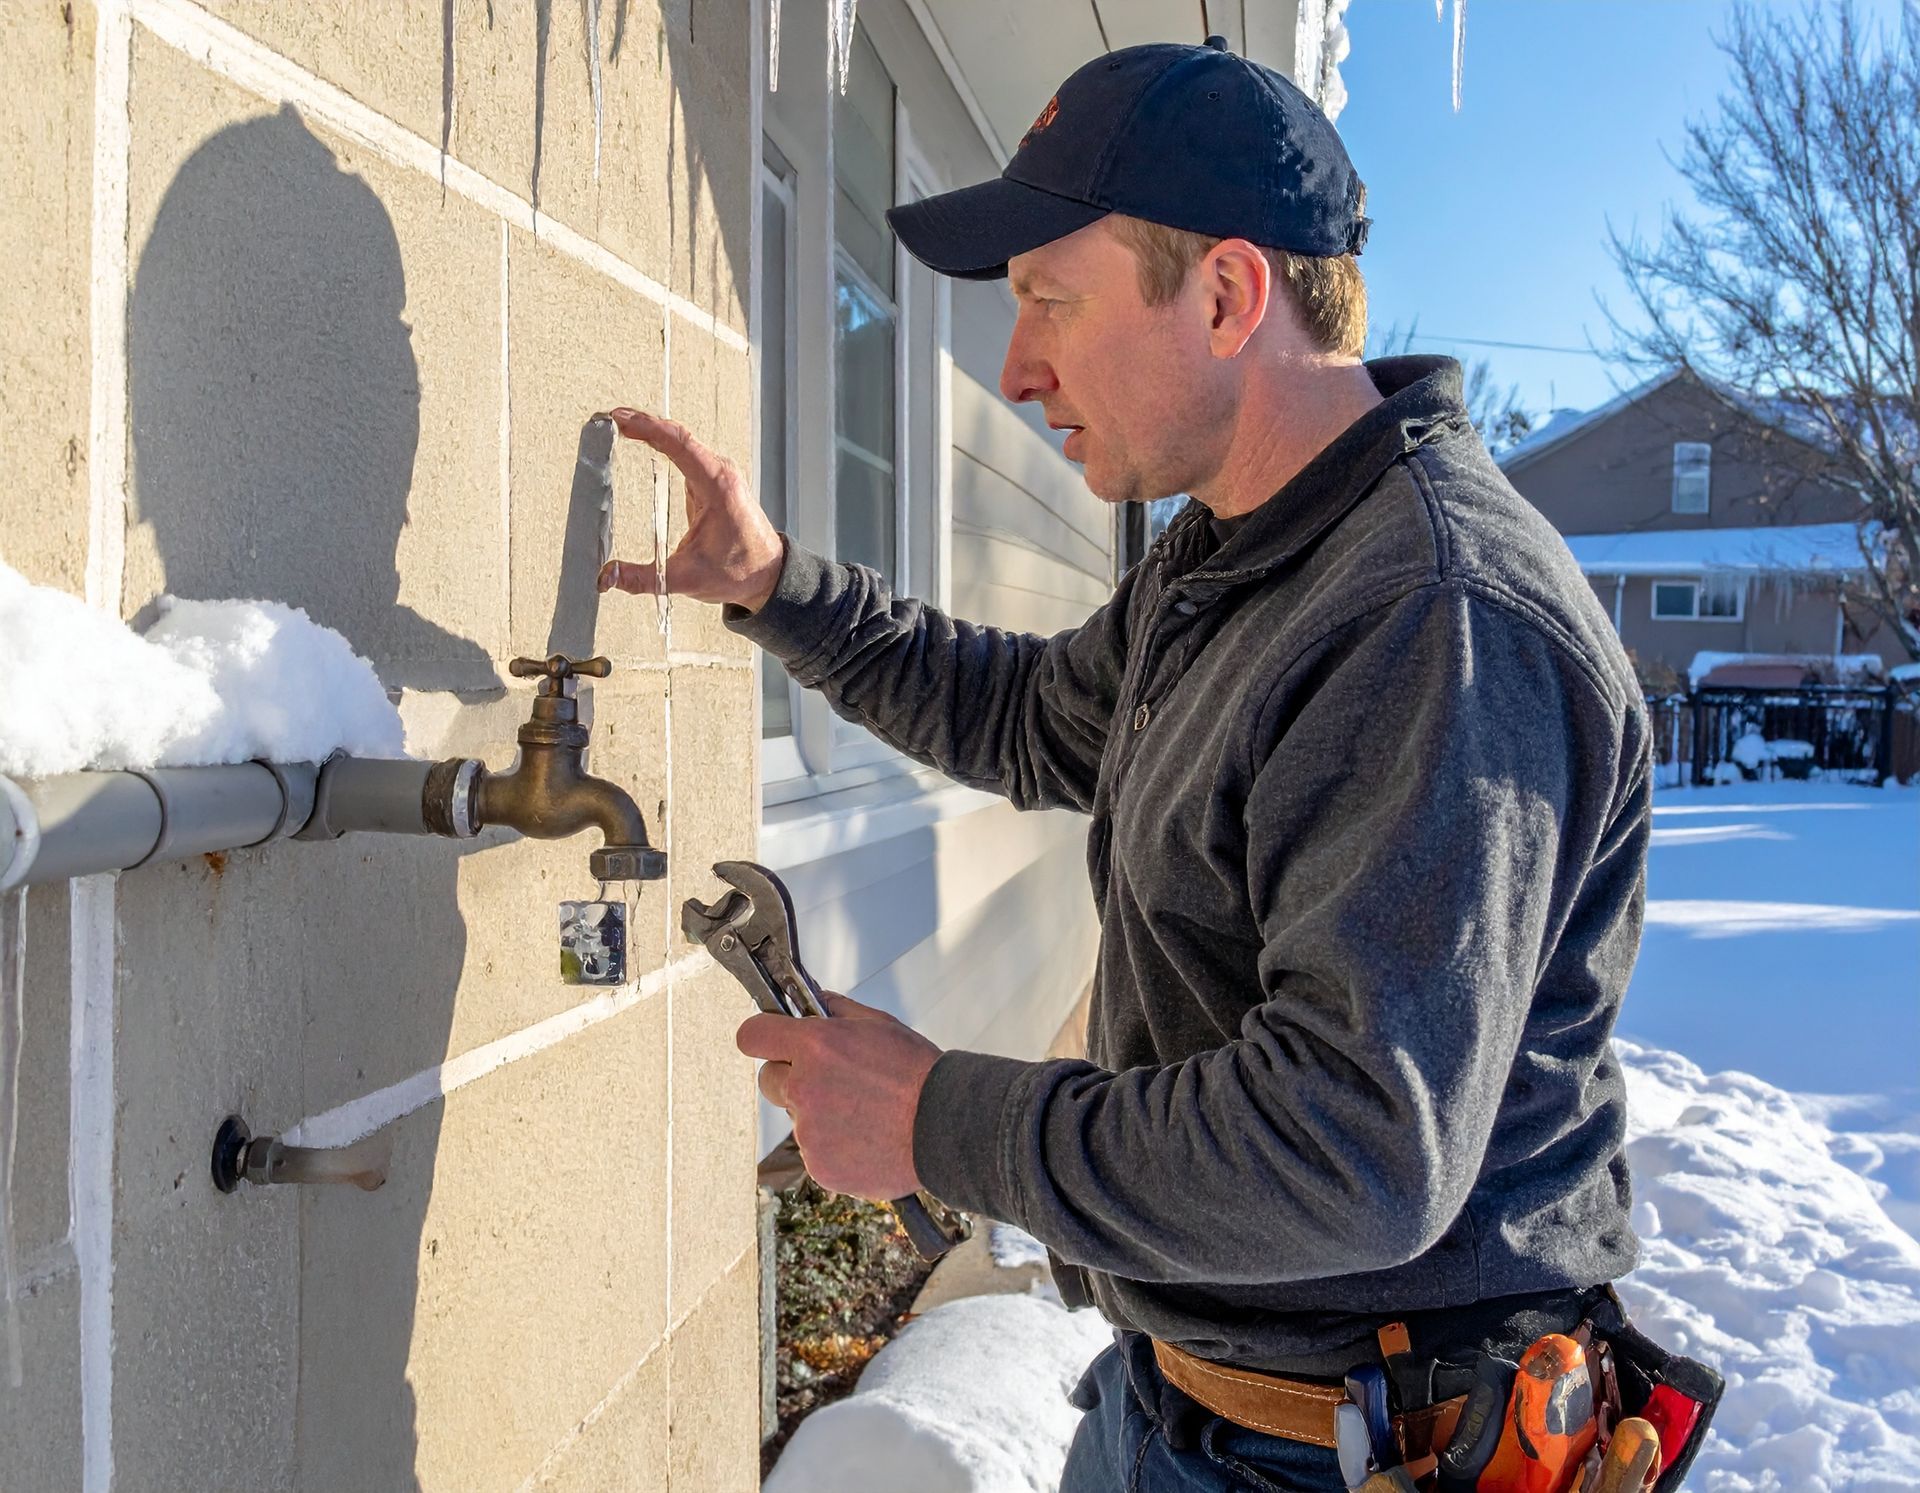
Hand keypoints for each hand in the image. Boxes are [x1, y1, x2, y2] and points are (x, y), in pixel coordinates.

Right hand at [595, 407, 785, 612]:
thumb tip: (607, 576)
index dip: (647, 426)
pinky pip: (686, 453)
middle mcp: (720, 473)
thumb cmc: (739, 572)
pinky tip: (644, 440)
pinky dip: (663, 443)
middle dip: (644, 423)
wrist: (768, 576)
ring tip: (623, 424)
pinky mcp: (714, 482)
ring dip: (653, 430)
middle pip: (678, 436)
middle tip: (612, 417)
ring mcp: (719, 475)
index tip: (620, 418)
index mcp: (717, 486)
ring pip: (682, 441)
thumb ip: (642, 578)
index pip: (678, 443)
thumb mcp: (686, 579)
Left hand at [737, 993, 941, 1201]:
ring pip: (797, 1117)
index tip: (770, 1039)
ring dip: (818, 1115)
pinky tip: (866, 1138)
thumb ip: (836, 1010)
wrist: (947, 1127)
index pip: (752, 1035)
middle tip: (831, 1081)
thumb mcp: (879, 1024)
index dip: (762, 1035)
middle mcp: (804, 1089)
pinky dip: (834, 1147)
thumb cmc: (917, 1073)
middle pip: (768, 1080)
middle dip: (791, 1077)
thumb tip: (812, 1001)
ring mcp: (809, 1132)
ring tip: (863, 1113)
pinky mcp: (819, 1165)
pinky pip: (814, 1151)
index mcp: (815, 1047)